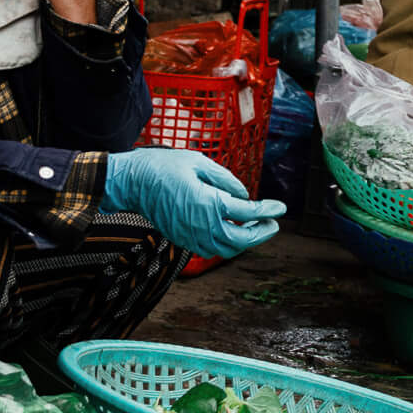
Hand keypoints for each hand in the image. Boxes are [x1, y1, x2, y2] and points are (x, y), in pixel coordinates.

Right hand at [104, 148, 284, 259]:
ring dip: (245, 241)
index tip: (281, 208)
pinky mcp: (182, 239)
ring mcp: (190, 235)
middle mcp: (202, 225)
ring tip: (255, 226)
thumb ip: (226, 180)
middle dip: (262, 233)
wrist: (131, 182)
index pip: (248, 213)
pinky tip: (232, 229)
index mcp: (209, 204)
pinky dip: (226, 243)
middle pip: (242, 240)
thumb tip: (244, 195)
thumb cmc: (163, 167)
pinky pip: (210, 249)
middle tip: (273, 223)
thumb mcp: (199, 163)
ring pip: (226, 249)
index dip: (268, 210)